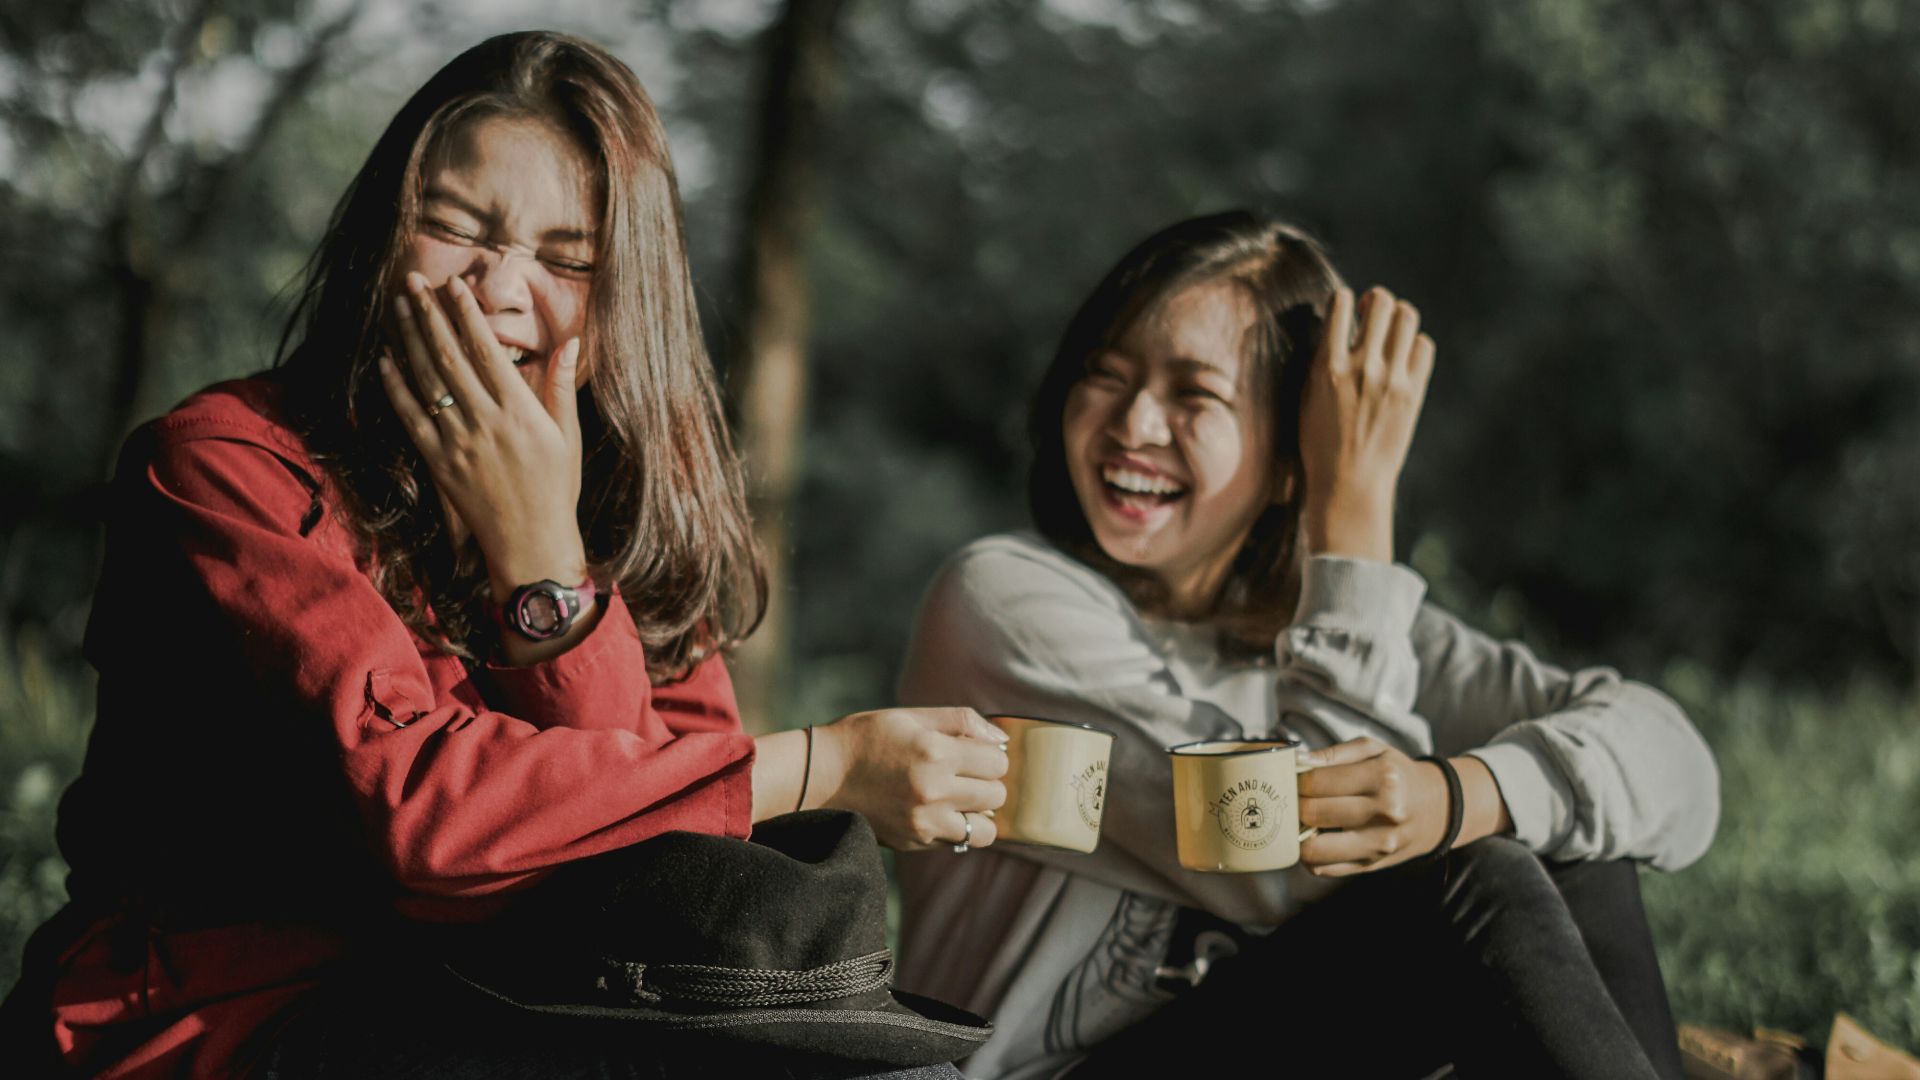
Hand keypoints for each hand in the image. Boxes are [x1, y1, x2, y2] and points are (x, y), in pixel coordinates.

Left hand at [377, 272, 586, 596]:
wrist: (531, 544)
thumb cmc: (557, 489)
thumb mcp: (568, 436)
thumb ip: (561, 386)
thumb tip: (571, 342)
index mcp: (520, 411)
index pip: (486, 350)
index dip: (467, 314)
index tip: (454, 285)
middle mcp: (485, 422)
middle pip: (448, 356)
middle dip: (429, 314)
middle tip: (413, 281)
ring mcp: (458, 443)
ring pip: (426, 380)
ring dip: (409, 340)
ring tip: (400, 307)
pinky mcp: (439, 463)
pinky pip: (411, 418)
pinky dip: (396, 388)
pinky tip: (386, 360)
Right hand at [810, 708, 1008, 850]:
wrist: (821, 776)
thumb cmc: (867, 737)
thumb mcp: (911, 716)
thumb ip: (961, 722)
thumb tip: (1001, 739)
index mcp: (935, 753)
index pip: (998, 763)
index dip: (989, 755)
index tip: (972, 753)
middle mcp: (933, 791)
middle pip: (996, 795)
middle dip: (987, 783)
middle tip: (964, 774)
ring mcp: (923, 822)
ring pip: (984, 830)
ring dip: (978, 813)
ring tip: (958, 799)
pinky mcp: (913, 842)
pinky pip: (957, 842)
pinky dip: (956, 828)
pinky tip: (937, 811)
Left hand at [1296, 736, 1448, 876]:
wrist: (1435, 810)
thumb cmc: (1397, 774)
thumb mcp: (1373, 750)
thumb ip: (1333, 753)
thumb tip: (1298, 761)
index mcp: (1383, 777)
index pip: (1317, 782)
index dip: (1296, 781)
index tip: (1295, 779)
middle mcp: (1384, 812)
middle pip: (1313, 813)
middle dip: (1295, 805)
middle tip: (1294, 799)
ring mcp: (1379, 844)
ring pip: (1315, 849)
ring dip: (1298, 835)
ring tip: (1301, 820)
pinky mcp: (1371, 865)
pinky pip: (1324, 869)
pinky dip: (1311, 856)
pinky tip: (1315, 838)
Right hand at [1298, 286, 1435, 561]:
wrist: (1350, 483)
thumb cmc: (1320, 444)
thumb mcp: (1307, 399)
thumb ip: (1322, 362)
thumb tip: (1337, 331)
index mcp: (1328, 366)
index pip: (1340, 304)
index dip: (1344, 299)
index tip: (1345, 306)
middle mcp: (1362, 366)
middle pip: (1381, 303)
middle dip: (1376, 300)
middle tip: (1372, 312)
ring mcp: (1391, 379)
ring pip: (1407, 318)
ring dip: (1398, 316)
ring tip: (1390, 329)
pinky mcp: (1413, 392)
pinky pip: (1424, 347)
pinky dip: (1415, 344)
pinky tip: (1403, 356)